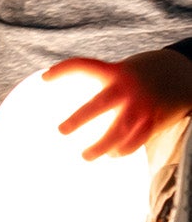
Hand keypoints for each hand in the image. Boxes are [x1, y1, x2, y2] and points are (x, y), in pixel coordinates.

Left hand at [47, 50, 191, 159]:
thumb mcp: (126, 69)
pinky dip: (124, 149)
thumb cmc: (146, 72)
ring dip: (101, 146)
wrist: (184, 72)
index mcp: (117, 71)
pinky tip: (113, 154)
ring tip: (85, 156)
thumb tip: (80, 99)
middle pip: (98, 105)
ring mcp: (143, 105)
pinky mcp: (156, 120)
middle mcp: (128, 88)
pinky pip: (138, 139)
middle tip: (61, 131)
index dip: (63, 70)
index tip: (44, 78)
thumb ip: (108, 81)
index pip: (84, 66)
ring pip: (119, 130)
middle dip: (78, 119)